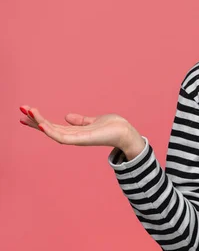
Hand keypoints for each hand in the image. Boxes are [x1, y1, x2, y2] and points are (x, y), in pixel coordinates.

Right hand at [19, 104, 137, 151]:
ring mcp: (77, 140)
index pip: (53, 126)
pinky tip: (41, 124)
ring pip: (53, 132)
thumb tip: (67, 116)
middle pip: (49, 129)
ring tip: (28, 112)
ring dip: (39, 123)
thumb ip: (80, 120)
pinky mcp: (82, 140)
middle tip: (21, 110)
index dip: (39, 120)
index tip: (26, 111)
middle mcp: (74, 137)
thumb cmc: (112, 127)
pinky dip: (51, 131)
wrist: (126, 133)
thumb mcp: (93, 121)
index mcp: (75, 132)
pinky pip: (63, 137)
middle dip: (34, 120)